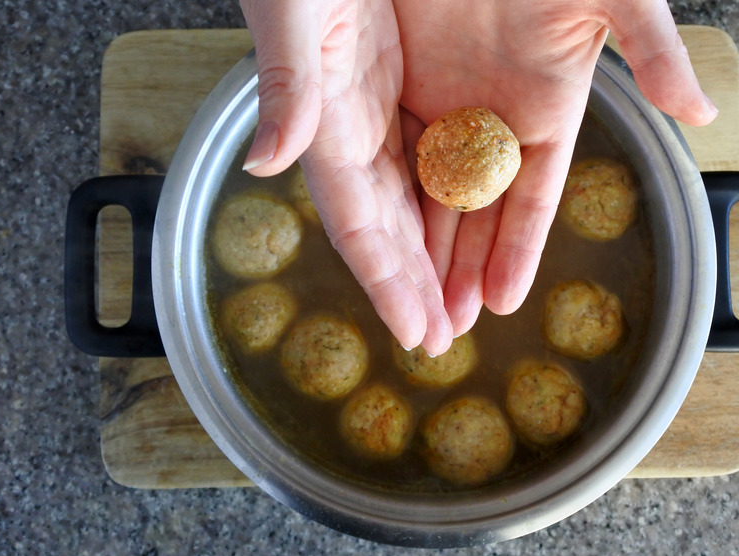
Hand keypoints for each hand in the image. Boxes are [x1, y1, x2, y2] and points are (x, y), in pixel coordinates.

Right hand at [239, 0, 453, 354]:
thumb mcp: (295, 5)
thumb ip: (285, 79)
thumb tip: (268, 160)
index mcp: (326, 113)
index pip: (355, 216)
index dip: (383, 278)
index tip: (414, 329)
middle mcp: (353, 118)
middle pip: (387, 219)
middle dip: (413, 281)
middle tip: (442, 340)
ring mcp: (383, 99)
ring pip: (414, 192)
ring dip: (435, 250)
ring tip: (461, 304)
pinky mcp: (408, 75)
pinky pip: (436, 145)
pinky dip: (451, 192)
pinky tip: (470, 224)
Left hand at [393, 0, 717, 334]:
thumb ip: (654, 52)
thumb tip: (703, 111)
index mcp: (550, 109)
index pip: (532, 198)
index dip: (517, 248)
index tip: (503, 298)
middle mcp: (497, 118)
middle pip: (476, 210)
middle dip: (460, 268)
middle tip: (445, 326)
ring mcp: (451, 104)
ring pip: (431, 191)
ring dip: (422, 248)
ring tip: (411, 304)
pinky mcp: (409, 84)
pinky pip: (395, 151)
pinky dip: (388, 195)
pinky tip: (380, 241)